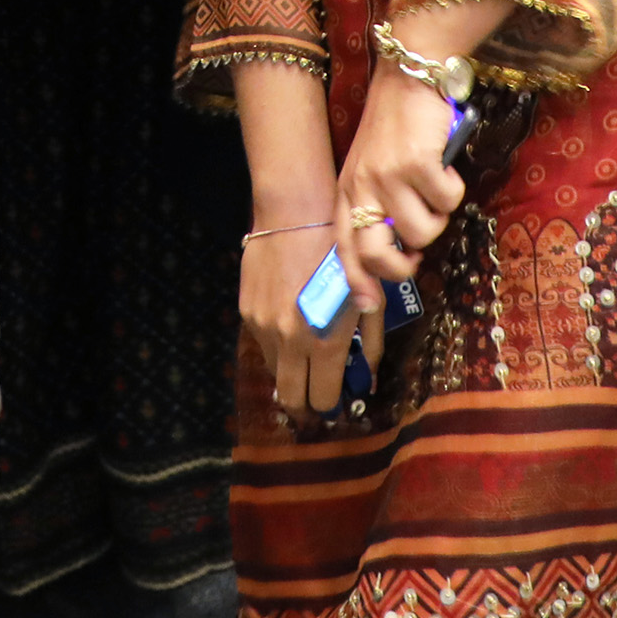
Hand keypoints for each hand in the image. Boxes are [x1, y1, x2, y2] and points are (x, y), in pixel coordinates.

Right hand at [237, 169, 366, 421]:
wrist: (296, 212)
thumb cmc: (343, 253)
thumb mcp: (368, 298)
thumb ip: (369, 344)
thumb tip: (368, 381)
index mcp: (324, 341)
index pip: (322, 399)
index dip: (331, 405)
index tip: (337, 399)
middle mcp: (289, 341)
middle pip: (291, 398)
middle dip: (305, 403)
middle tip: (316, 394)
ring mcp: (263, 327)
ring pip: (274, 371)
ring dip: (290, 369)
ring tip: (305, 350)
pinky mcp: (246, 311)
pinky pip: (262, 342)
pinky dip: (277, 342)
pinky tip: (291, 319)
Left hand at [336, 69, 468, 297]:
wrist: (409, 76)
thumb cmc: (394, 126)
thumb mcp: (371, 166)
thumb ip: (376, 204)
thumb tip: (399, 250)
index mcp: (348, 190)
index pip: (345, 246)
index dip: (356, 280)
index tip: (369, 305)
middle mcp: (363, 187)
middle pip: (377, 255)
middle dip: (401, 266)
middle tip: (416, 253)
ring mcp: (389, 176)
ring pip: (423, 232)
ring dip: (438, 215)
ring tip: (433, 187)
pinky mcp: (417, 163)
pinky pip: (447, 201)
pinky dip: (453, 188)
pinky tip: (444, 166)